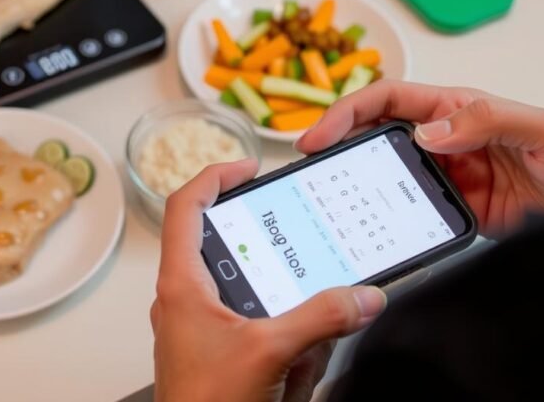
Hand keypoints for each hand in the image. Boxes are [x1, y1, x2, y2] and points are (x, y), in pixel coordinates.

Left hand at [152, 160, 386, 401]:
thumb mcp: (271, 354)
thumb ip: (321, 318)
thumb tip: (362, 294)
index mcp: (181, 284)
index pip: (184, 206)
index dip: (214, 176)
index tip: (249, 169)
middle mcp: (185, 300)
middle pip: (231, 253)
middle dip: (273, 270)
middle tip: (297, 271)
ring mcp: (201, 329)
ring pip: (252, 298)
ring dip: (283, 322)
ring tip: (295, 357)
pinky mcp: (219, 354)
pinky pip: (258, 332)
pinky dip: (283, 346)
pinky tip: (295, 374)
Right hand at [297, 81, 543, 234]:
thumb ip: (489, 121)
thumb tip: (429, 130)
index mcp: (459, 108)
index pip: (390, 100)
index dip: (347, 112)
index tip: (318, 135)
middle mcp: (446, 139)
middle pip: (376, 135)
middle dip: (337, 145)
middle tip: (306, 168)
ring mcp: (447, 177)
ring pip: (386, 174)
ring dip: (355, 183)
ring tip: (324, 200)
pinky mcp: (454, 212)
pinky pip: (409, 211)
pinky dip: (383, 217)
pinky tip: (368, 227)